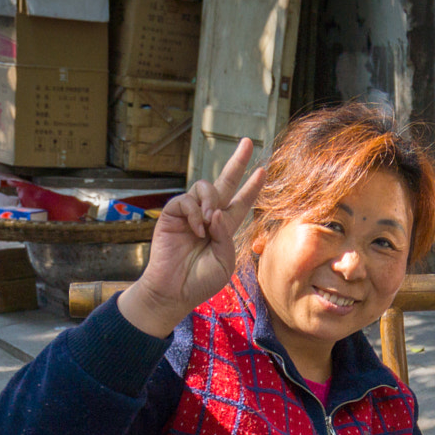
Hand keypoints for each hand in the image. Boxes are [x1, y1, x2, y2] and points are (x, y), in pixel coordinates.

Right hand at [117, 138, 266, 336]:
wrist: (173, 292)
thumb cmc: (200, 282)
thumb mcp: (224, 263)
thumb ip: (226, 237)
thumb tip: (216, 211)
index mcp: (224, 228)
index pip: (240, 202)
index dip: (252, 187)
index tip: (263, 171)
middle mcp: (208, 216)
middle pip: (225, 182)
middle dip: (238, 161)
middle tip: (249, 142)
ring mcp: (189, 214)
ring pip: (205, 187)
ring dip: (211, 201)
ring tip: (208, 223)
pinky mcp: (171, 215)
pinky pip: (186, 200)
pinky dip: (194, 212)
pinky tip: (196, 229)